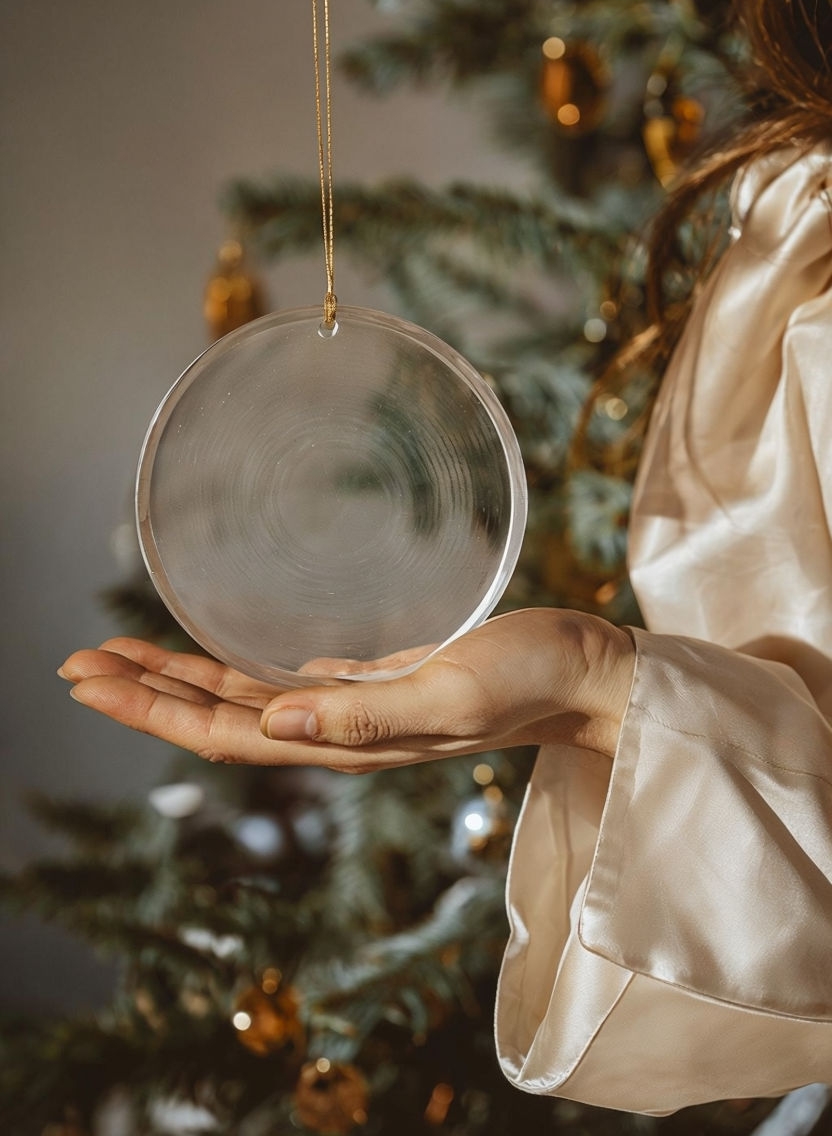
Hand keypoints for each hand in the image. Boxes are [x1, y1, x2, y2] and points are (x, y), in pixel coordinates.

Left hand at [58, 610, 633, 772]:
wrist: (585, 675)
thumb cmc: (529, 678)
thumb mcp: (450, 692)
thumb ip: (366, 714)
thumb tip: (269, 722)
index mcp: (348, 741)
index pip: (225, 734)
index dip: (151, 710)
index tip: (86, 678)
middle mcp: (341, 732)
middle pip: (221, 719)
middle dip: (146, 693)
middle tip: (77, 659)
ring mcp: (359, 709)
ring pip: (249, 699)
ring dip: (185, 679)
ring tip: (127, 653)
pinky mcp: (381, 682)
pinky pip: (293, 681)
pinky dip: (245, 670)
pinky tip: (227, 662)